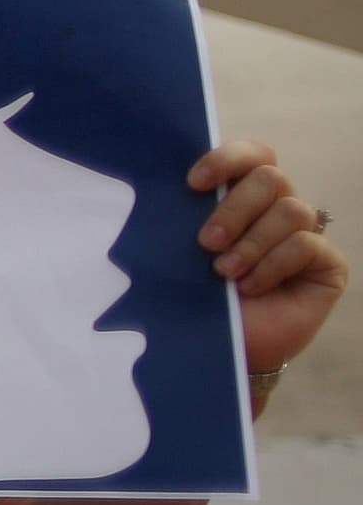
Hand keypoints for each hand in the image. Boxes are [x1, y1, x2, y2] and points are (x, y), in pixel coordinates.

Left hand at [193, 141, 345, 377]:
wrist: (220, 349)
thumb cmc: (195, 296)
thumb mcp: (182, 252)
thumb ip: (188, 216)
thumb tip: (177, 186)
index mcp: (243, 195)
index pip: (253, 155)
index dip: (227, 159)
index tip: (193, 184)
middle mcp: (278, 208)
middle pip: (271, 177)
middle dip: (235, 208)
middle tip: (207, 242)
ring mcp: (306, 235)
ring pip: (292, 210)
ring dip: (252, 243)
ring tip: (225, 273)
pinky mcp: (327, 264)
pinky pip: (307, 244)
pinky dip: (273, 264)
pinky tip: (251, 287)